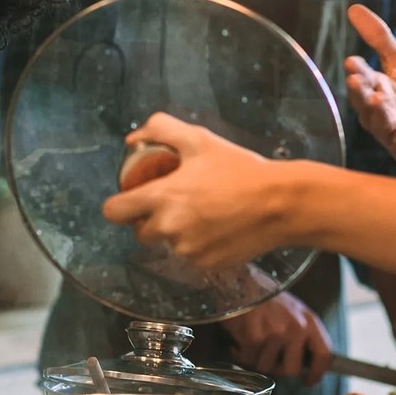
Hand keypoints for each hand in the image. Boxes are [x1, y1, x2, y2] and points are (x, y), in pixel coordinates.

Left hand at [102, 113, 283, 267]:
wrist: (281, 203)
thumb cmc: (239, 169)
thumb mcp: (198, 138)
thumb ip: (159, 130)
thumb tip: (131, 141)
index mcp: (161, 198)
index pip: (114, 211)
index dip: (119, 204)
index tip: (131, 198)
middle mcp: (170, 229)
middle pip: (140, 232)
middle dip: (149, 220)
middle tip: (172, 204)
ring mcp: (188, 251)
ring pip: (168, 244)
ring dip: (176, 232)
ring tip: (202, 212)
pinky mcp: (207, 265)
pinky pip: (192, 256)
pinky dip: (199, 244)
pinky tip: (219, 227)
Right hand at [220, 294, 332, 383]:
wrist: (236, 280)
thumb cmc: (263, 296)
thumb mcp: (291, 310)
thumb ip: (301, 333)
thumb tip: (304, 363)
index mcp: (309, 319)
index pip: (324, 354)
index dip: (317, 372)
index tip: (308, 380)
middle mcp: (296, 327)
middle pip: (292, 369)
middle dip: (278, 370)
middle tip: (268, 360)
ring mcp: (276, 333)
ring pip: (267, 367)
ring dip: (256, 360)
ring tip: (250, 345)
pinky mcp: (256, 337)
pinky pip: (249, 359)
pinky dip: (241, 354)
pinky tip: (237, 343)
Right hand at [345, 4, 395, 178]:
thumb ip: (378, 38)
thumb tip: (353, 8)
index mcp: (372, 89)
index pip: (361, 77)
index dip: (357, 71)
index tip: (352, 62)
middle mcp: (374, 110)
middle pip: (363, 100)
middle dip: (360, 92)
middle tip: (356, 81)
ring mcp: (388, 130)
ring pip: (378, 121)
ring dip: (377, 111)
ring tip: (379, 99)